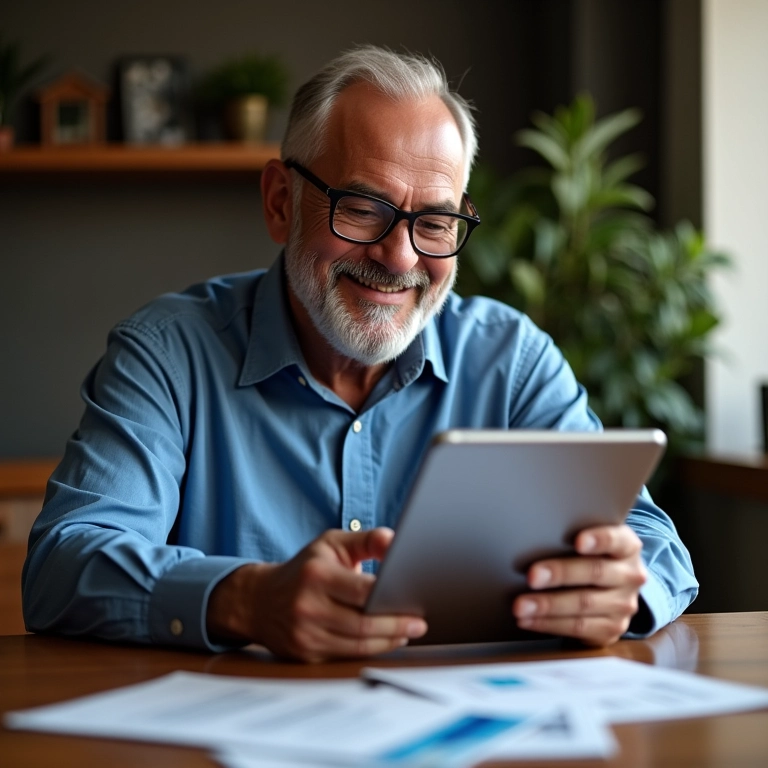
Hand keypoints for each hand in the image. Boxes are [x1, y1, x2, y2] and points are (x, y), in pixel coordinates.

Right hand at [207, 527, 426, 661]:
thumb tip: (396, 542)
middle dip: (396, 626)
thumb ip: (366, 540)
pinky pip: (346, 657)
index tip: (414, 602)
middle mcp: (307, 606)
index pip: (362, 592)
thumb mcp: (331, 543)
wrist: (259, 600)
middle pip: (363, 624)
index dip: (391, 600)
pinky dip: (370, 650)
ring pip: (357, 646)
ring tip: (407, 632)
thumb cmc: (305, 568)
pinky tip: (384, 641)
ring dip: (387, 641)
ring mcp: (304, 634)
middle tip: (419, 624)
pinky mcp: (305, 655)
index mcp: (316, 575)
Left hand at [512, 524, 646, 646]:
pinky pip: (578, 628)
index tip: (578, 542)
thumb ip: (571, 536)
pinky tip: (528, 620)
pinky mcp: (612, 629)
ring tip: (521, 606)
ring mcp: (624, 605)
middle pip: (595, 572)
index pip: (616, 540)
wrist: (609, 590)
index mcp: (626, 546)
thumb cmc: (588, 556)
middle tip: (532, 576)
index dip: (599, 540)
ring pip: (584, 604)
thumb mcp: (590, 542)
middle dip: (560, 574)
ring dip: (548, 606)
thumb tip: (530, 534)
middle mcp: (630, 575)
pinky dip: (548, 624)